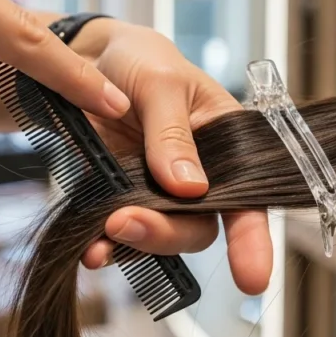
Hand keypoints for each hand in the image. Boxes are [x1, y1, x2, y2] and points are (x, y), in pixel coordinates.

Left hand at [70, 19, 272, 295]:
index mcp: (228, 143)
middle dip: (166, 234)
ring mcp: (159, 192)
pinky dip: (107, 246)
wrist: (81, 58)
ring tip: (101, 239)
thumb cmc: (137, 58)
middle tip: (126, 224)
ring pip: (161, 237)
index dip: (253, 241)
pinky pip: (122, 235)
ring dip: (133, 244)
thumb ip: (173, 134)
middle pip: (199, 227)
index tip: (251, 278)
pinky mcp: (122, 199)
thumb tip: (190, 188)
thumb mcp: (159, 81)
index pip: (250, 198)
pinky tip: (91, 248)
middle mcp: (201, 176)